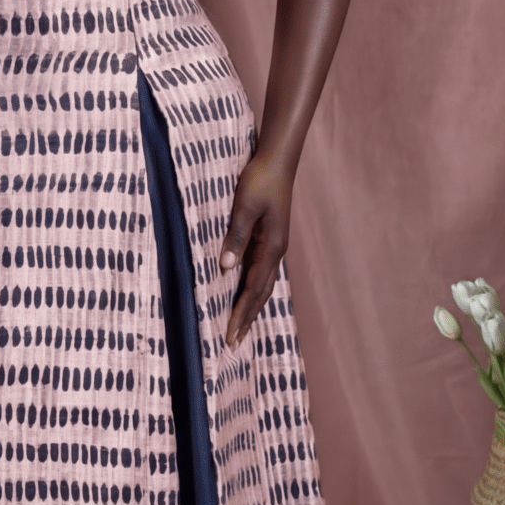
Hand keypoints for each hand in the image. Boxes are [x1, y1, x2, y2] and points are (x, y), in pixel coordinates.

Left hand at [218, 148, 292, 347]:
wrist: (278, 161)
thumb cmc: (260, 180)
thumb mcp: (244, 206)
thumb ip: (236, 236)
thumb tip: (226, 268)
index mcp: (272, 247)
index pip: (253, 289)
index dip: (242, 313)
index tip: (231, 336)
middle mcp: (276, 251)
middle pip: (261, 293)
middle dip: (247, 318)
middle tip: (233, 343)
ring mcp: (274, 246)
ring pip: (262, 285)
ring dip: (251, 307)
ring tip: (240, 328)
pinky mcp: (269, 239)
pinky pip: (260, 272)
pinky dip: (252, 290)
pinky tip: (245, 296)